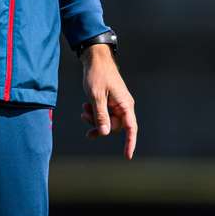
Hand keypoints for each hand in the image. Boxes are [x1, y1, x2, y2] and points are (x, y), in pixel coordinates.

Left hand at [79, 44, 136, 158]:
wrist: (95, 59)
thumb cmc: (97, 75)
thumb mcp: (96, 96)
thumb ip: (101, 115)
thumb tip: (105, 133)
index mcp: (125, 104)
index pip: (131, 128)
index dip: (130, 143)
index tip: (127, 156)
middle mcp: (123, 106)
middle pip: (114, 127)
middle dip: (99, 125)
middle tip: (84, 115)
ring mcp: (117, 104)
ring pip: (107, 121)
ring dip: (94, 119)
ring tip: (83, 109)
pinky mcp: (110, 102)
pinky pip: (104, 115)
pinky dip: (94, 114)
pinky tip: (85, 109)